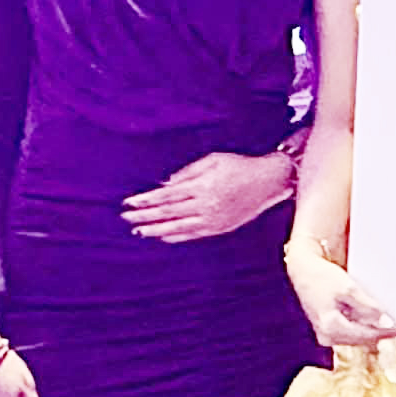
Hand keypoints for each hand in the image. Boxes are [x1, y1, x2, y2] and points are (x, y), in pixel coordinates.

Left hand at [122, 151, 290, 242]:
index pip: (166, 195)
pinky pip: (193, 235)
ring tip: (139, 231)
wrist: (270, 181)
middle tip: (126, 219)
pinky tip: (163, 237)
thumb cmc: (240, 165)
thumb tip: (165, 185)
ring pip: (178, 227)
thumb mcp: (213, 159)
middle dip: (144, 216)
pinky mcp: (220, 228)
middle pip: (168, 213)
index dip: (145, 200)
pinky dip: (176, 236)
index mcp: (203, 186)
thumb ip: (188, 172)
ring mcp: (213, 219)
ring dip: (156, 230)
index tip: (128, 203)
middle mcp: (206, 205)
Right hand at [286, 249, 395, 346]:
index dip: (388, 332)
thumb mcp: (348, 288)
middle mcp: (327, 336)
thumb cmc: (323, 276)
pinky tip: (375, 318)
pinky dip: (364, 326)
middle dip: (382, 332)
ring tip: (393, 322)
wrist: (302, 271)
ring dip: (374, 330)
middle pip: (363, 338)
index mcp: (331, 327)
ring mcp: (326, 335)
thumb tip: (386, 323)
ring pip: (358, 337)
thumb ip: (367, 307)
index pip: (367, 335)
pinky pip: (351, 332)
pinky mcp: (328, 330)